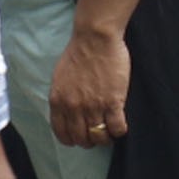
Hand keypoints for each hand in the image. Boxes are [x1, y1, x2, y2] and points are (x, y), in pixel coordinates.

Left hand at [47, 21, 126, 146]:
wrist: (95, 38)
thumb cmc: (78, 54)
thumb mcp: (59, 78)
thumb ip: (62, 98)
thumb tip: (67, 113)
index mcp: (57, 101)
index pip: (62, 133)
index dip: (72, 139)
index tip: (80, 136)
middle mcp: (73, 107)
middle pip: (81, 139)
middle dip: (90, 140)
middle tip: (97, 133)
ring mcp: (93, 106)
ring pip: (100, 136)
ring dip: (105, 137)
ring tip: (109, 130)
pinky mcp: (113, 102)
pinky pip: (117, 128)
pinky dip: (119, 131)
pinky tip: (120, 124)